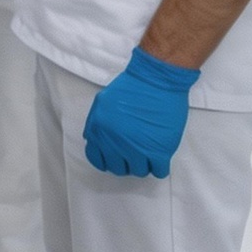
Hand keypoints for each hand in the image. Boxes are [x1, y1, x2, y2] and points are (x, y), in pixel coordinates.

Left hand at [82, 47, 199, 177]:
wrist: (155, 80)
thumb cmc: (129, 87)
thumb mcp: (101, 103)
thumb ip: (94, 124)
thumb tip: (92, 141)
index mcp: (99, 131)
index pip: (97, 159)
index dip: (106, 160)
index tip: (115, 157)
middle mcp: (115, 143)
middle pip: (118, 168)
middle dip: (125, 162)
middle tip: (134, 153)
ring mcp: (137, 148)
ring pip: (138, 171)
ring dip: (143, 164)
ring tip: (147, 152)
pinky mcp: (159, 150)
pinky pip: (158, 171)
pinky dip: (158, 167)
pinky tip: (159, 156)